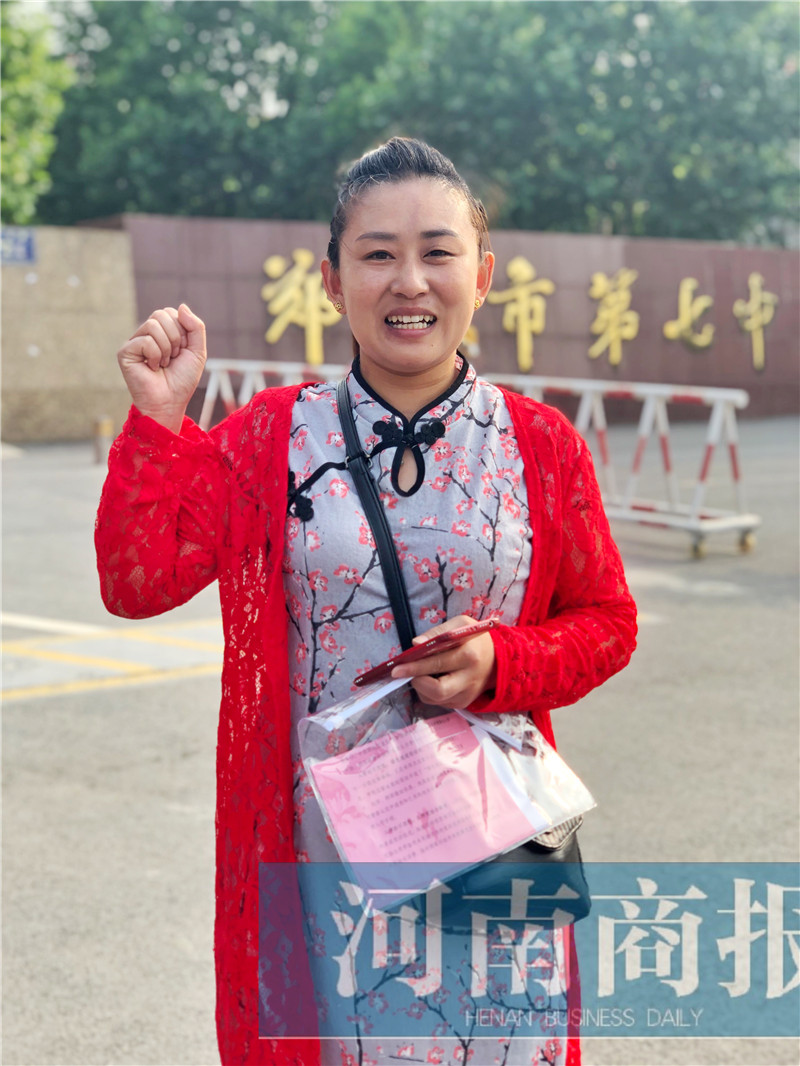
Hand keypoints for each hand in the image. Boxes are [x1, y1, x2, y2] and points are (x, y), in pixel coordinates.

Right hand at [117, 304, 205, 432]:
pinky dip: (154, 356)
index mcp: (162, 332)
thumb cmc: (182, 380)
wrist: (170, 402)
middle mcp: (146, 334)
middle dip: (175, 338)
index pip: (172, 313)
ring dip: (166, 349)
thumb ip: (195, 327)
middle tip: (172, 358)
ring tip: (162, 364)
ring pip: (153, 325)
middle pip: (162, 314)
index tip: (181, 351)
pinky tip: (151, 369)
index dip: (183, 332)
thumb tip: (182, 306)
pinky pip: (145, 341)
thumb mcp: (197, 352)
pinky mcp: (125, 352)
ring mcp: (134, 342)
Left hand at [391, 614, 496, 708]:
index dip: (414, 667)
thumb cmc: (476, 640)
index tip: (396, 668)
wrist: (498, 661)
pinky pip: (438, 702)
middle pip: (437, 690)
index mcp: (469, 656)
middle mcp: (469, 678)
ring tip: (422, 671)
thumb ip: (437, 633)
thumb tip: (415, 644)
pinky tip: (433, 678)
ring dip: (420, 686)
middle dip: (416, 681)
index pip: (437, 664)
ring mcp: (467, 695)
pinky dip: (428, 691)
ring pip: (434, 698)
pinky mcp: (463, 703)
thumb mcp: (461, 625)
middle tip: (403, 672)